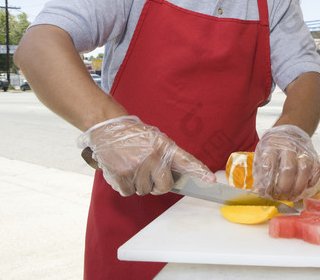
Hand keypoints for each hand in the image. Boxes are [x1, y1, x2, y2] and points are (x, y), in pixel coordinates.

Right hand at [77, 115, 215, 195]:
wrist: (108, 128)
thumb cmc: (134, 136)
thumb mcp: (156, 140)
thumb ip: (167, 156)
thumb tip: (177, 177)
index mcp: (164, 146)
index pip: (186, 160)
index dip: (199, 171)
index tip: (211, 180)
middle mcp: (153, 156)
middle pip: (164, 187)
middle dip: (158, 186)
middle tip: (149, 174)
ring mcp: (137, 166)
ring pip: (144, 191)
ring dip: (139, 184)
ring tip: (132, 167)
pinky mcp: (121, 174)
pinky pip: (128, 192)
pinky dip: (125, 186)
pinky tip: (122, 171)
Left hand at [252, 125, 319, 200]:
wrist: (289, 132)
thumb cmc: (273, 147)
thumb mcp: (261, 155)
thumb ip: (260, 172)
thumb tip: (260, 192)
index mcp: (272, 144)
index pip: (269, 165)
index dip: (268, 183)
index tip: (267, 193)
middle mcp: (289, 145)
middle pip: (288, 169)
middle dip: (284, 188)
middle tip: (280, 196)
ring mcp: (303, 149)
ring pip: (304, 170)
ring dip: (298, 188)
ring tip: (291, 196)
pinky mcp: (314, 155)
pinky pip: (317, 171)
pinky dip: (311, 182)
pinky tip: (303, 188)